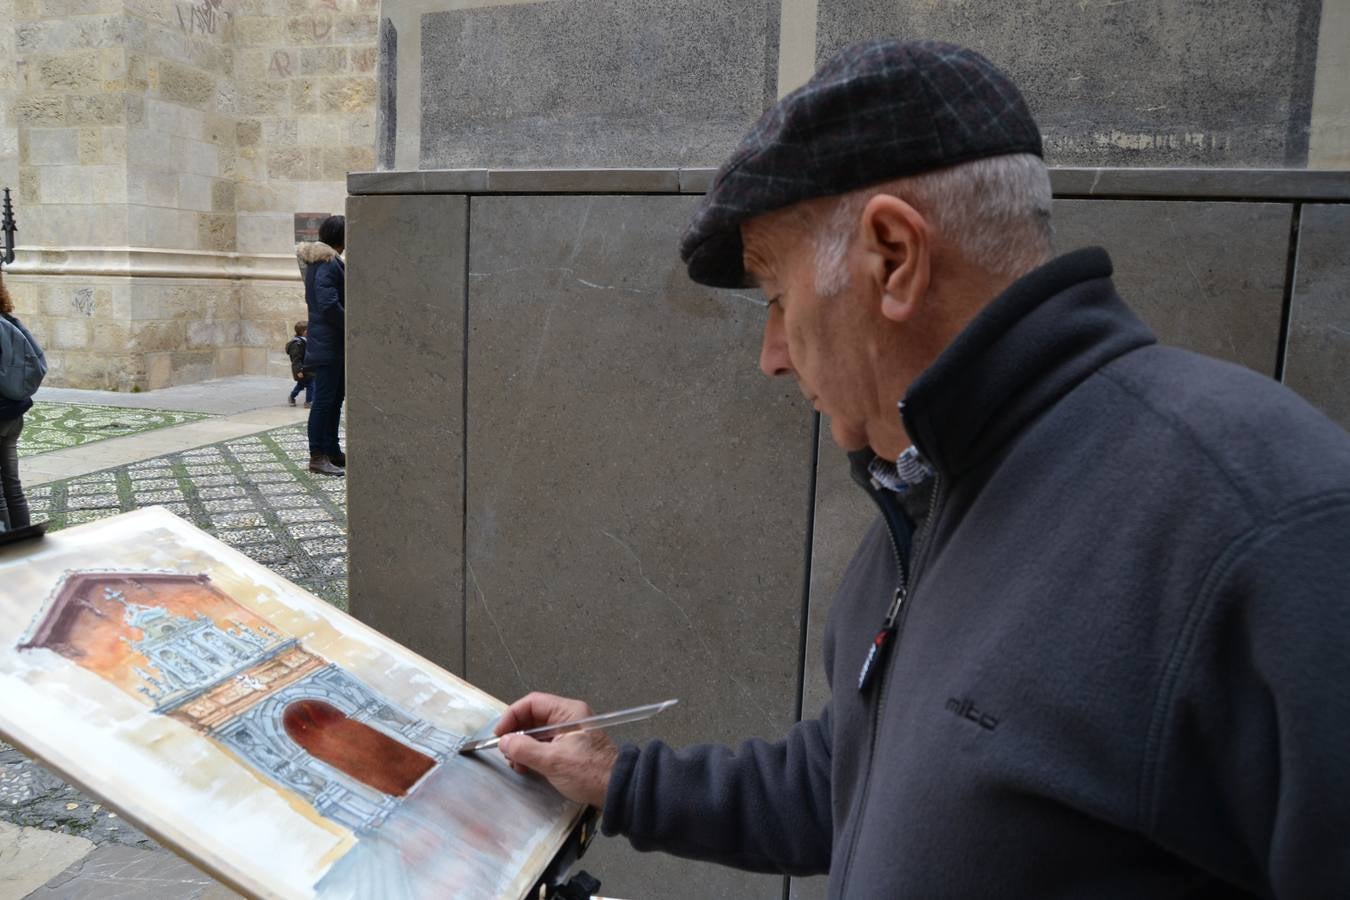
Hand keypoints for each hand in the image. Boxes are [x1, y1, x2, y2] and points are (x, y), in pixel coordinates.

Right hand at [496, 692, 618, 808]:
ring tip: (517, 764)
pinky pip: (545, 745)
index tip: (499, 735)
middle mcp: (568, 718)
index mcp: (568, 712)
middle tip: (506, 753)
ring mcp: (569, 733)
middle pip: (533, 718)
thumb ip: (524, 749)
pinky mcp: (569, 748)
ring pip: (537, 733)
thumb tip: (504, 742)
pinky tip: (527, 767)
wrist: (616, 791)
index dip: (512, 716)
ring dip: (523, 747)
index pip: (533, 703)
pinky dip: (532, 754)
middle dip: (517, 735)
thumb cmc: (587, 772)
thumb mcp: (552, 761)